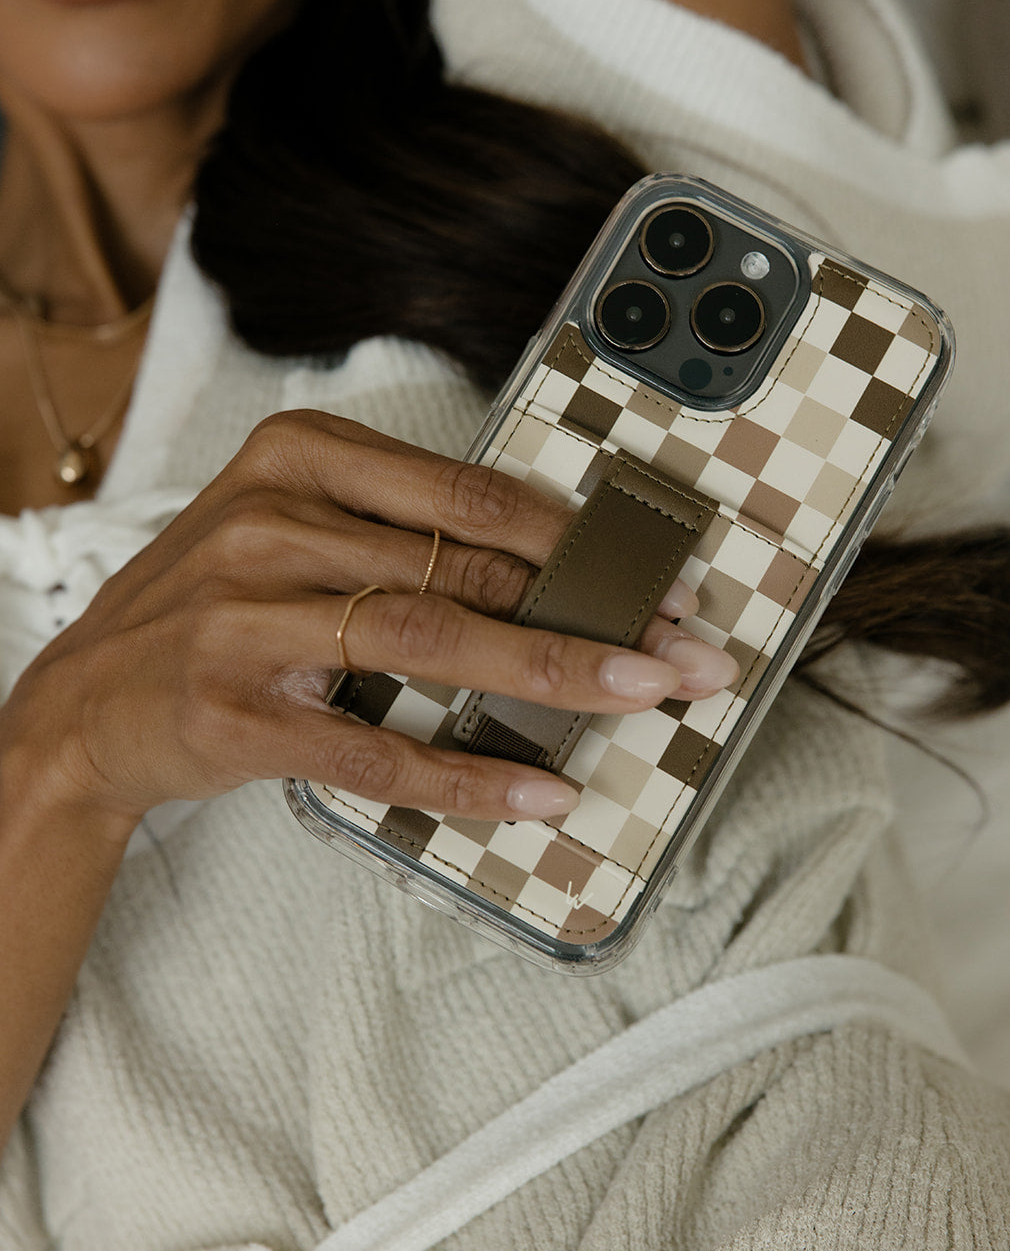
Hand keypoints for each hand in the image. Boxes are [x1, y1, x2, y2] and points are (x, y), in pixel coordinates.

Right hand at [1, 411, 736, 839]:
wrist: (84, 704)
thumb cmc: (215, 607)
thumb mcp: (295, 532)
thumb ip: (404, 535)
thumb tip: (552, 567)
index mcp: (297, 458)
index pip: (467, 495)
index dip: (578, 539)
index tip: (659, 574)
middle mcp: (269, 525)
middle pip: (462, 566)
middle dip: (593, 609)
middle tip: (685, 644)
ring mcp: (245, 621)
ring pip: (428, 640)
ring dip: (551, 670)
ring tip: (641, 694)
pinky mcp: (237, 716)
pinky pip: (375, 747)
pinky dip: (466, 773)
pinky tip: (538, 792)